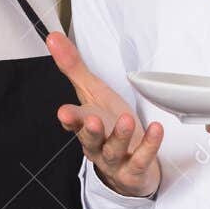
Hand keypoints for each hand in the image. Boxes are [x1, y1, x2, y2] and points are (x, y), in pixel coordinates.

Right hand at [46, 32, 162, 198]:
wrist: (126, 165)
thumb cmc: (109, 125)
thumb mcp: (92, 93)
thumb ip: (73, 66)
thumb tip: (54, 38)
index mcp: (84, 125)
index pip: (73, 121)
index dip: (69, 117)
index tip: (64, 112)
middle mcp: (97, 144)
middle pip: (90, 139)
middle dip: (90, 130)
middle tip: (91, 119)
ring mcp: (115, 159)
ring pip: (113, 150)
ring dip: (120, 136)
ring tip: (126, 120)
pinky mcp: (134, 170)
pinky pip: (141, 159)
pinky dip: (149, 145)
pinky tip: (156, 131)